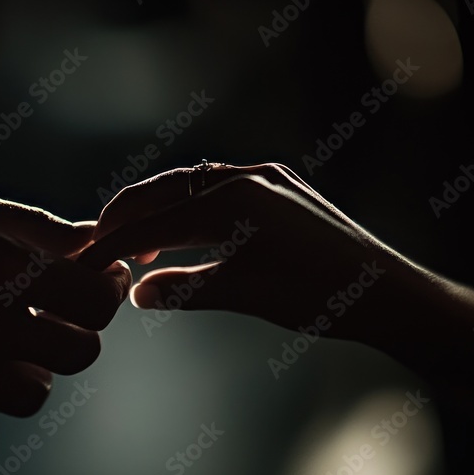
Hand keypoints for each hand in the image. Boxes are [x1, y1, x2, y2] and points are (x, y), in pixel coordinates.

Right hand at [79, 163, 473, 445]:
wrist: (388, 293)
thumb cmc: (318, 298)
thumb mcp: (243, 295)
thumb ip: (184, 290)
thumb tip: (135, 292)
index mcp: (235, 201)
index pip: (156, 221)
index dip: (116, 243)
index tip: (85, 262)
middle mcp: (248, 177)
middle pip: (167, 190)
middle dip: (128, 216)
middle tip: (98, 244)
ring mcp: (267, 177)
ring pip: (192, 185)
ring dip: (159, 212)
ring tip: (138, 248)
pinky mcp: (281, 186)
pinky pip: (219, 188)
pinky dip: (191, 209)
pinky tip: (184, 234)